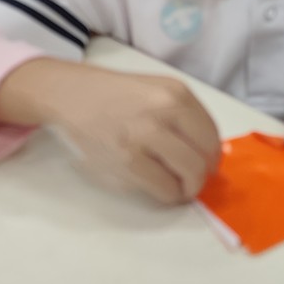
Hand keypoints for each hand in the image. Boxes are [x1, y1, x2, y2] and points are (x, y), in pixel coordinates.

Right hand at [0, 60, 220, 204]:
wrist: (71, 95)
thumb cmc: (114, 95)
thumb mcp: (155, 89)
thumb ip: (182, 114)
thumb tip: (207, 152)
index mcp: (175, 92)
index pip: (212, 133)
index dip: (212, 155)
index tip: (206, 164)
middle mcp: (164, 110)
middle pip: (205, 157)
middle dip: (202, 175)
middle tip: (192, 180)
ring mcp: (145, 136)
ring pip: (190, 175)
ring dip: (188, 188)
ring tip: (178, 188)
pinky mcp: (127, 160)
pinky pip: (164, 189)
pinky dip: (168, 195)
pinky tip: (160, 188)